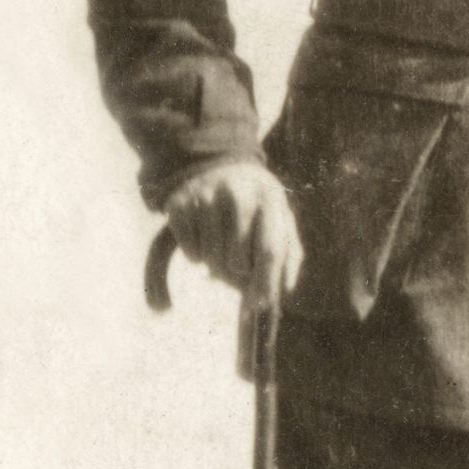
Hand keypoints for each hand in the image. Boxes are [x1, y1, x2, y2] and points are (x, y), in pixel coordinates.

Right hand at [164, 159, 300, 302]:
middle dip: (240, 273)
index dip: (266, 282)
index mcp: (269, 197)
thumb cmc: (256, 203)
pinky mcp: (179, 204)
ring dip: (218, 264)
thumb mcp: (279, 217)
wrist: (217, 164)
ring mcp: (206, 196)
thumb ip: (289, 252)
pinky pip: (190, 253)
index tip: (261, 304)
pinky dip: (197, 255)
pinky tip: (204, 235)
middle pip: (238, 261)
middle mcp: (237, 193)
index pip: (269, 250)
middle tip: (239, 263)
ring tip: (222, 243)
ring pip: (212, 260)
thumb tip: (286, 287)